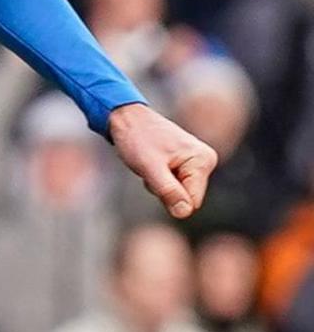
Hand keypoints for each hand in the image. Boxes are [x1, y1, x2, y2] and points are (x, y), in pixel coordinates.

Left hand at [108, 103, 216, 220]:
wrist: (127, 118)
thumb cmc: (137, 138)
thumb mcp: (149, 167)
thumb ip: (168, 191)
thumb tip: (184, 213)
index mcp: (202, 161)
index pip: (192, 201)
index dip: (170, 198)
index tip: (154, 179)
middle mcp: (206, 160)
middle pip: (187, 197)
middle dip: (165, 190)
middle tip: (151, 169)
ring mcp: (197, 161)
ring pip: (179, 192)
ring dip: (160, 184)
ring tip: (151, 164)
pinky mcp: (187, 163)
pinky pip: (174, 184)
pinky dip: (160, 178)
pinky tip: (153, 163)